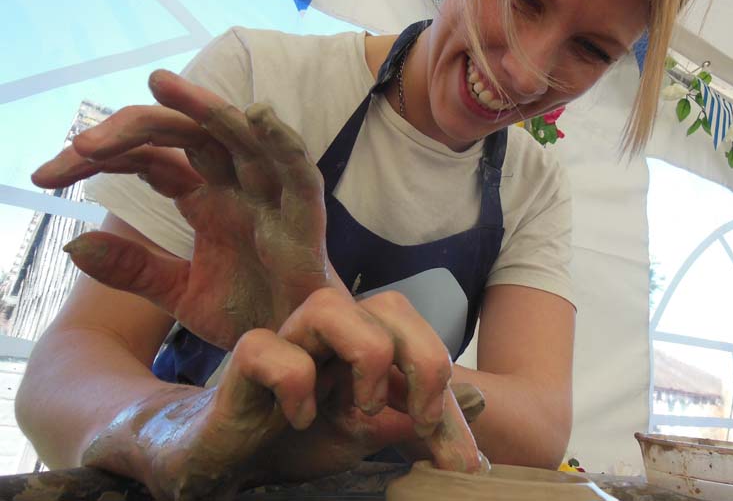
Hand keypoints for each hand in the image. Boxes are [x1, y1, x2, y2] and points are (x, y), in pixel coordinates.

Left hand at [32, 70, 342, 349]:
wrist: (294, 354)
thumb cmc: (250, 315)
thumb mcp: (179, 293)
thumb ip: (134, 268)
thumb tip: (72, 243)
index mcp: (205, 201)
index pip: (149, 160)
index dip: (99, 158)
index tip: (45, 175)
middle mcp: (236, 189)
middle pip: (188, 136)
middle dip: (136, 128)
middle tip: (83, 142)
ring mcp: (271, 198)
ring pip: (241, 139)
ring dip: (206, 110)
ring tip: (161, 85)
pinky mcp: (305, 218)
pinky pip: (299, 173)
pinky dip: (285, 143)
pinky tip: (259, 118)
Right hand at [83, 288, 484, 500]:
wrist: (223, 458)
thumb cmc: (294, 440)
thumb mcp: (366, 435)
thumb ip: (413, 422)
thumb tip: (480, 409)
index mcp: (361, 344)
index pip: (417, 334)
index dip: (445, 383)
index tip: (457, 456)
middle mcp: (327, 334)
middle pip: (388, 304)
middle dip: (421, 358)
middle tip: (422, 417)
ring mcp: (286, 342)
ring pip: (331, 304)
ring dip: (364, 356)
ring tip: (363, 409)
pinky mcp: (243, 364)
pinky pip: (269, 348)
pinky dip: (294, 383)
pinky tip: (299, 420)